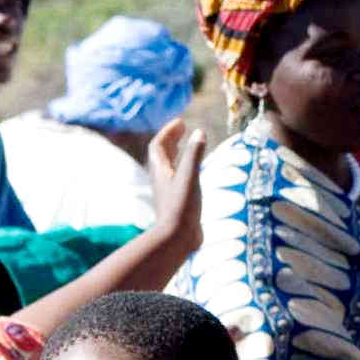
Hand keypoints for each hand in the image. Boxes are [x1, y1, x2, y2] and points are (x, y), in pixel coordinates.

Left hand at [146, 119, 205, 242]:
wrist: (177, 238)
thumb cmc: (182, 206)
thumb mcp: (190, 177)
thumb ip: (194, 154)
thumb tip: (200, 131)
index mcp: (161, 170)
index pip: (160, 145)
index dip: (169, 131)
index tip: (181, 122)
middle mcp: (162, 178)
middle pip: (162, 154)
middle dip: (171, 139)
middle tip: (183, 129)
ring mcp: (168, 191)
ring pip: (168, 166)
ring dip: (176, 153)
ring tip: (185, 146)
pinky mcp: (177, 201)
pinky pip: (177, 178)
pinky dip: (183, 169)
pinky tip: (192, 172)